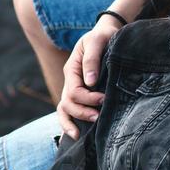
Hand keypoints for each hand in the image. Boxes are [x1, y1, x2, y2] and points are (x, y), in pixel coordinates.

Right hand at [57, 16, 119, 138]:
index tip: (103, 99)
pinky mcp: (81, 93)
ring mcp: (73, 88)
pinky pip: (69, 110)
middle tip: (98, 117)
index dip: (87, 99)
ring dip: (71, 122)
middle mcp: (70, 80)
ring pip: (64, 110)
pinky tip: (76, 135)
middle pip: (67, 103)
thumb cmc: (102, 36)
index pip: (74, 91)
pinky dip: (69, 123)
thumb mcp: (97, 41)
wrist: (106, 33)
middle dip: (82, 112)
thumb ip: (92, 60)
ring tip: (81, 135)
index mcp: (72, 69)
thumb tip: (90, 82)